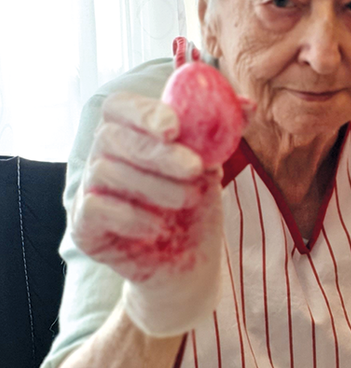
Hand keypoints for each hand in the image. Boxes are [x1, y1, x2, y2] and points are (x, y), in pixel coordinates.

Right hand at [71, 91, 225, 336]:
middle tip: (195, 168)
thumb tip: (249, 105)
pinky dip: (131, 215)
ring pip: (106, 171)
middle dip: (157, 152)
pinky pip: (95, 208)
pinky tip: (159, 227)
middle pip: (112, 136)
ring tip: (188, 200)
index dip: (144, 111)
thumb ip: (226, 133)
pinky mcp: (83, 224)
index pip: (120, 106)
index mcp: (131, 132)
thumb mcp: (214, 166)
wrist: (189, 262)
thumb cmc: (196, 205)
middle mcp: (102, 155)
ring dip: (155, 186)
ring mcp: (89, 189)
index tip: (174, 126)